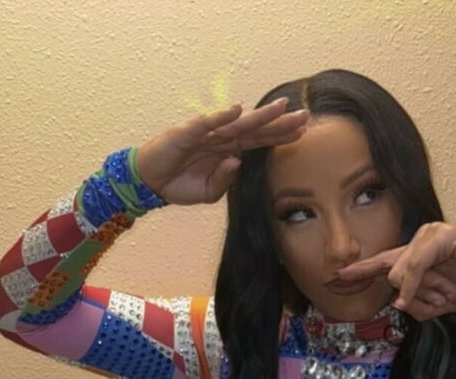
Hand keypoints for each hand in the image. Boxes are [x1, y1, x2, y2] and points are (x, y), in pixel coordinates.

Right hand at [136, 99, 308, 204]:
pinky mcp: (187, 133)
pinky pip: (206, 124)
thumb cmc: (179, 184)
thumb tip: (237, 164)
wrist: (150, 183)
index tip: (303, 132)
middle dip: (280, 123)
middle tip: (306, 115)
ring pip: (237, 123)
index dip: (280, 137)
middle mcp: (221, 139)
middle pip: (256, 130)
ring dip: (260, 115)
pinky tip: (237, 110)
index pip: (260, 142)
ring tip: (281, 107)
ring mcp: (206, 134)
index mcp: (229, 152)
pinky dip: (221, 117)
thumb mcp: (208, 194)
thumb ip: (225, 181)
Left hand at [332, 223, 455, 320]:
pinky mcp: (439, 236)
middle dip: (417, 295)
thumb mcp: (441, 303)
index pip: (379, 264)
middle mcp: (416, 243)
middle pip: (391, 275)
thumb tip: (399, 301)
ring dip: (427, 291)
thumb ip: (418, 306)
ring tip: (453, 289)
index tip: (334, 279)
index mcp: (414, 258)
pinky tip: (439, 292)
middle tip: (446, 295)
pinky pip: (416, 266)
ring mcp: (427, 236)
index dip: (358, 271)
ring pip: (401, 273)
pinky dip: (420, 283)